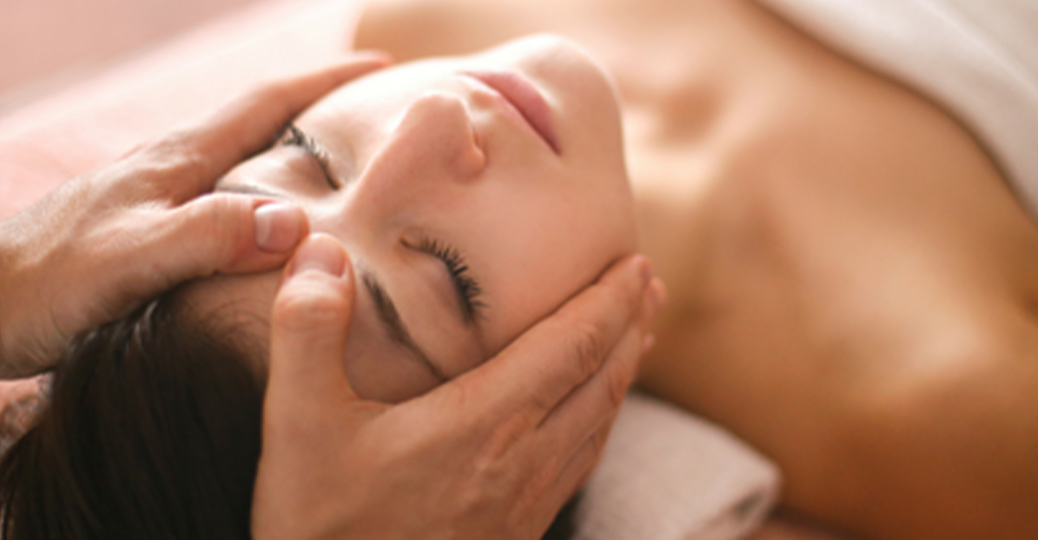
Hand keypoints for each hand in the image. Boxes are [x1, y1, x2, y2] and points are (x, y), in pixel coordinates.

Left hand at [0, 55, 387, 377]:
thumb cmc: (42, 286)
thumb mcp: (131, 260)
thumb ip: (209, 236)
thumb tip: (297, 222)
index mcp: (176, 161)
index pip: (265, 102)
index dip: (326, 80)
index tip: (383, 66)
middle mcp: (171, 170)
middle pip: (260, 122)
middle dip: (321, 108)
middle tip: (380, 116)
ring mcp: (157, 199)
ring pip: (244, 164)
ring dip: (296, 154)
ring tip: (347, 171)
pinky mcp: (147, 232)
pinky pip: (228, 204)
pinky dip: (268, 200)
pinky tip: (275, 231)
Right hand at [253, 234, 664, 539]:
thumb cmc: (322, 527)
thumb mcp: (297, 425)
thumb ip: (308, 333)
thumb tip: (321, 251)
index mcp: (483, 423)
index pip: (572, 345)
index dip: (609, 299)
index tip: (634, 262)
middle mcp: (522, 460)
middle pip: (603, 379)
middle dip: (631, 324)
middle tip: (648, 284)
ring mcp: (527, 502)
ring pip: (599, 423)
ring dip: (624, 370)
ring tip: (638, 336)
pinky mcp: (520, 532)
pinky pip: (581, 462)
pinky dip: (601, 420)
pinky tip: (593, 416)